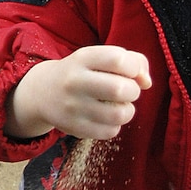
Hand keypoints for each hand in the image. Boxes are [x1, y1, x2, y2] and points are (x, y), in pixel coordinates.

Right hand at [6, 46, 151, 141]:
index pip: (119, 60)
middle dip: (133, 91)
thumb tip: (147, 82)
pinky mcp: (74, 128)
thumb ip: (132, 61)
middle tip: (127, 91)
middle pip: (120, 89)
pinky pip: (110, 131)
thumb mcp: (99, 57)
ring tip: (119, 106)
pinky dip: (115, 125)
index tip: (130, 72)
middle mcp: (74, 82)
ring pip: (119, 114)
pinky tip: (106, 117)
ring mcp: (73, 107)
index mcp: (83, 58)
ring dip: (127, 110)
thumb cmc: (82, 72)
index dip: (134, 68)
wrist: (43, 92)